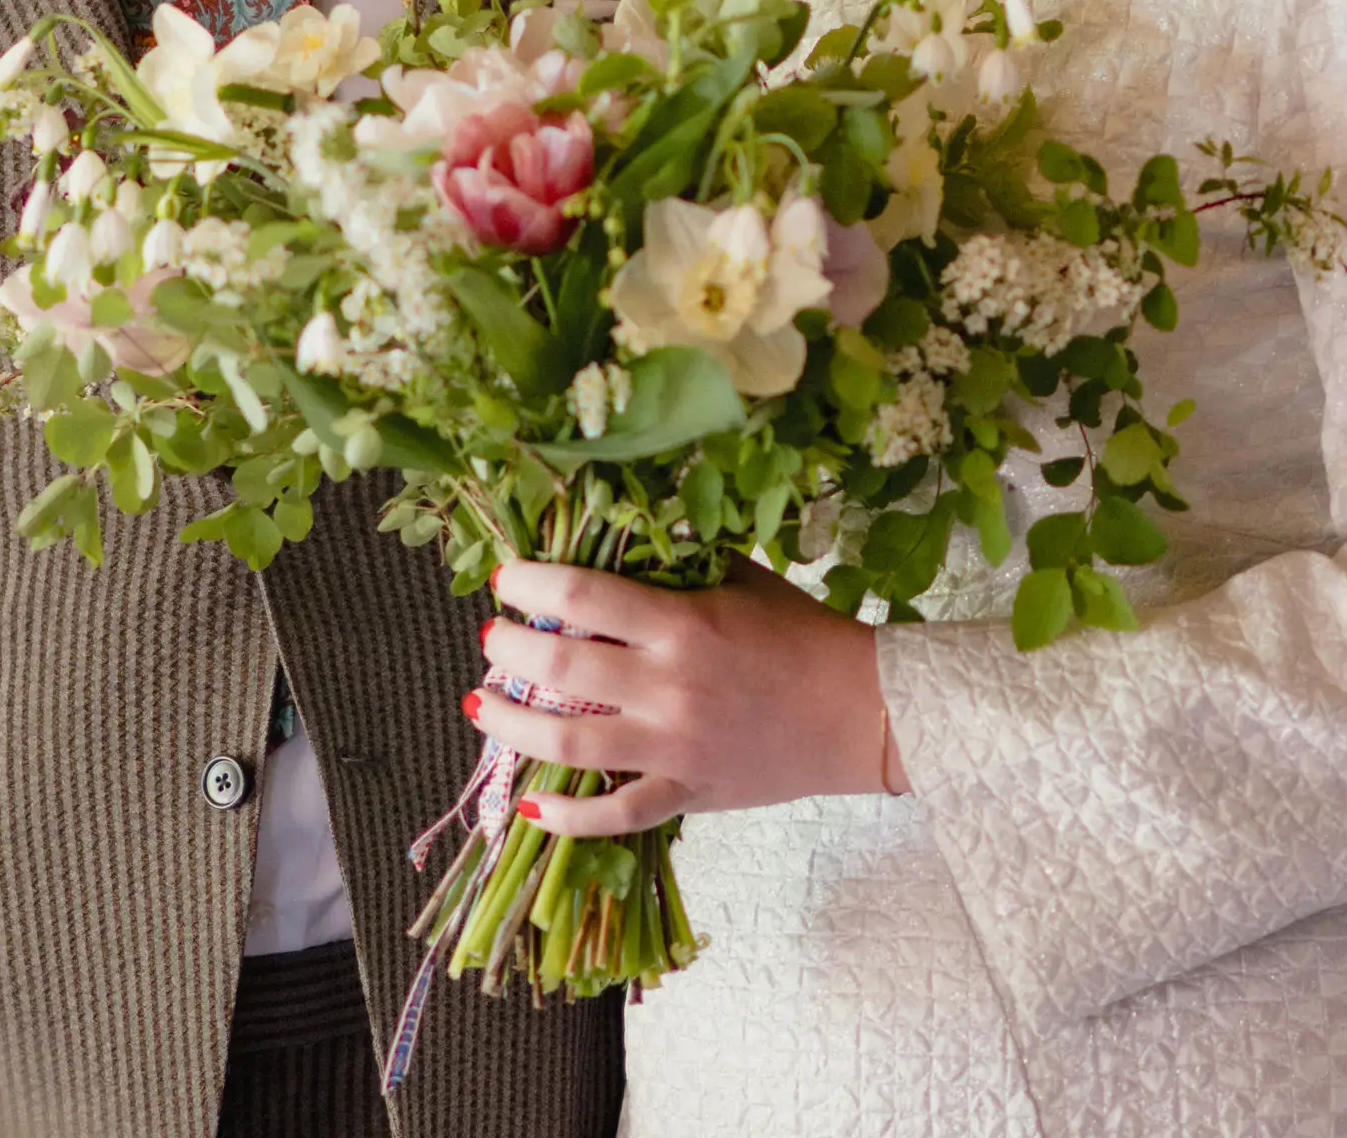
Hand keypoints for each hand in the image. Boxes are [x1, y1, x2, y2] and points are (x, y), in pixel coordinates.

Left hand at [472, 560, 894, 835]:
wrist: (865, 712)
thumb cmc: (802, 634)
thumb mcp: (740, 577)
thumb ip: (676, 559)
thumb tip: (615, 530)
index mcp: (682, 623)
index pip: (583, 594)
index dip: (530, 583)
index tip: (504, 579)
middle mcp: (669, 686)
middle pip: (560, 665)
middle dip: (507, 648)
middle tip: (489, 638)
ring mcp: (675, 746)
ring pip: (570, 742)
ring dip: (512, 725)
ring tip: (481, 706)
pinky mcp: (688, 792)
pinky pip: (619, 814)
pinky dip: (570, 816)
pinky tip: (530, 804)